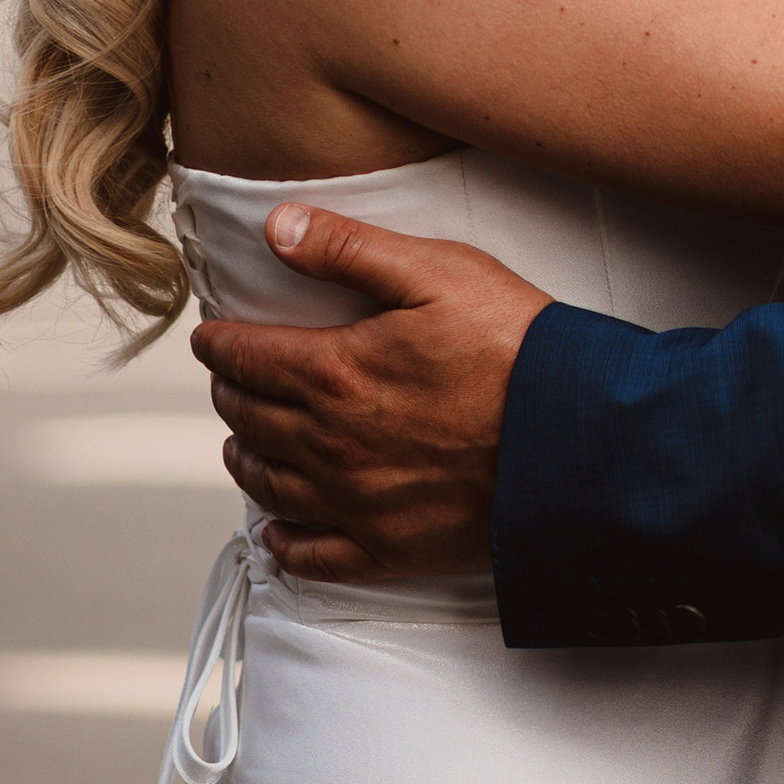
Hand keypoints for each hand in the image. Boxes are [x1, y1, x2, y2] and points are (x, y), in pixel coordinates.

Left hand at [191, 209, 549, 584]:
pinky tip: (277, 534)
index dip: (219, 344)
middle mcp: (331, 444)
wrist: (573, 438)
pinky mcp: (388, 547)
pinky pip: (314, 555)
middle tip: (228, 380)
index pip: (247, 357)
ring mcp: (356, 502)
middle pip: (251, 418)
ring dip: (246, 459)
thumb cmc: (513, 347)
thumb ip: (350, 248)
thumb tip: (278, 228)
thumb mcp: (436, 272)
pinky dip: (285, 543)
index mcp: (335, 372)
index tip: (210, 337)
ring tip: (240, 443)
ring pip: (270, 485)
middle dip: (230, 393)